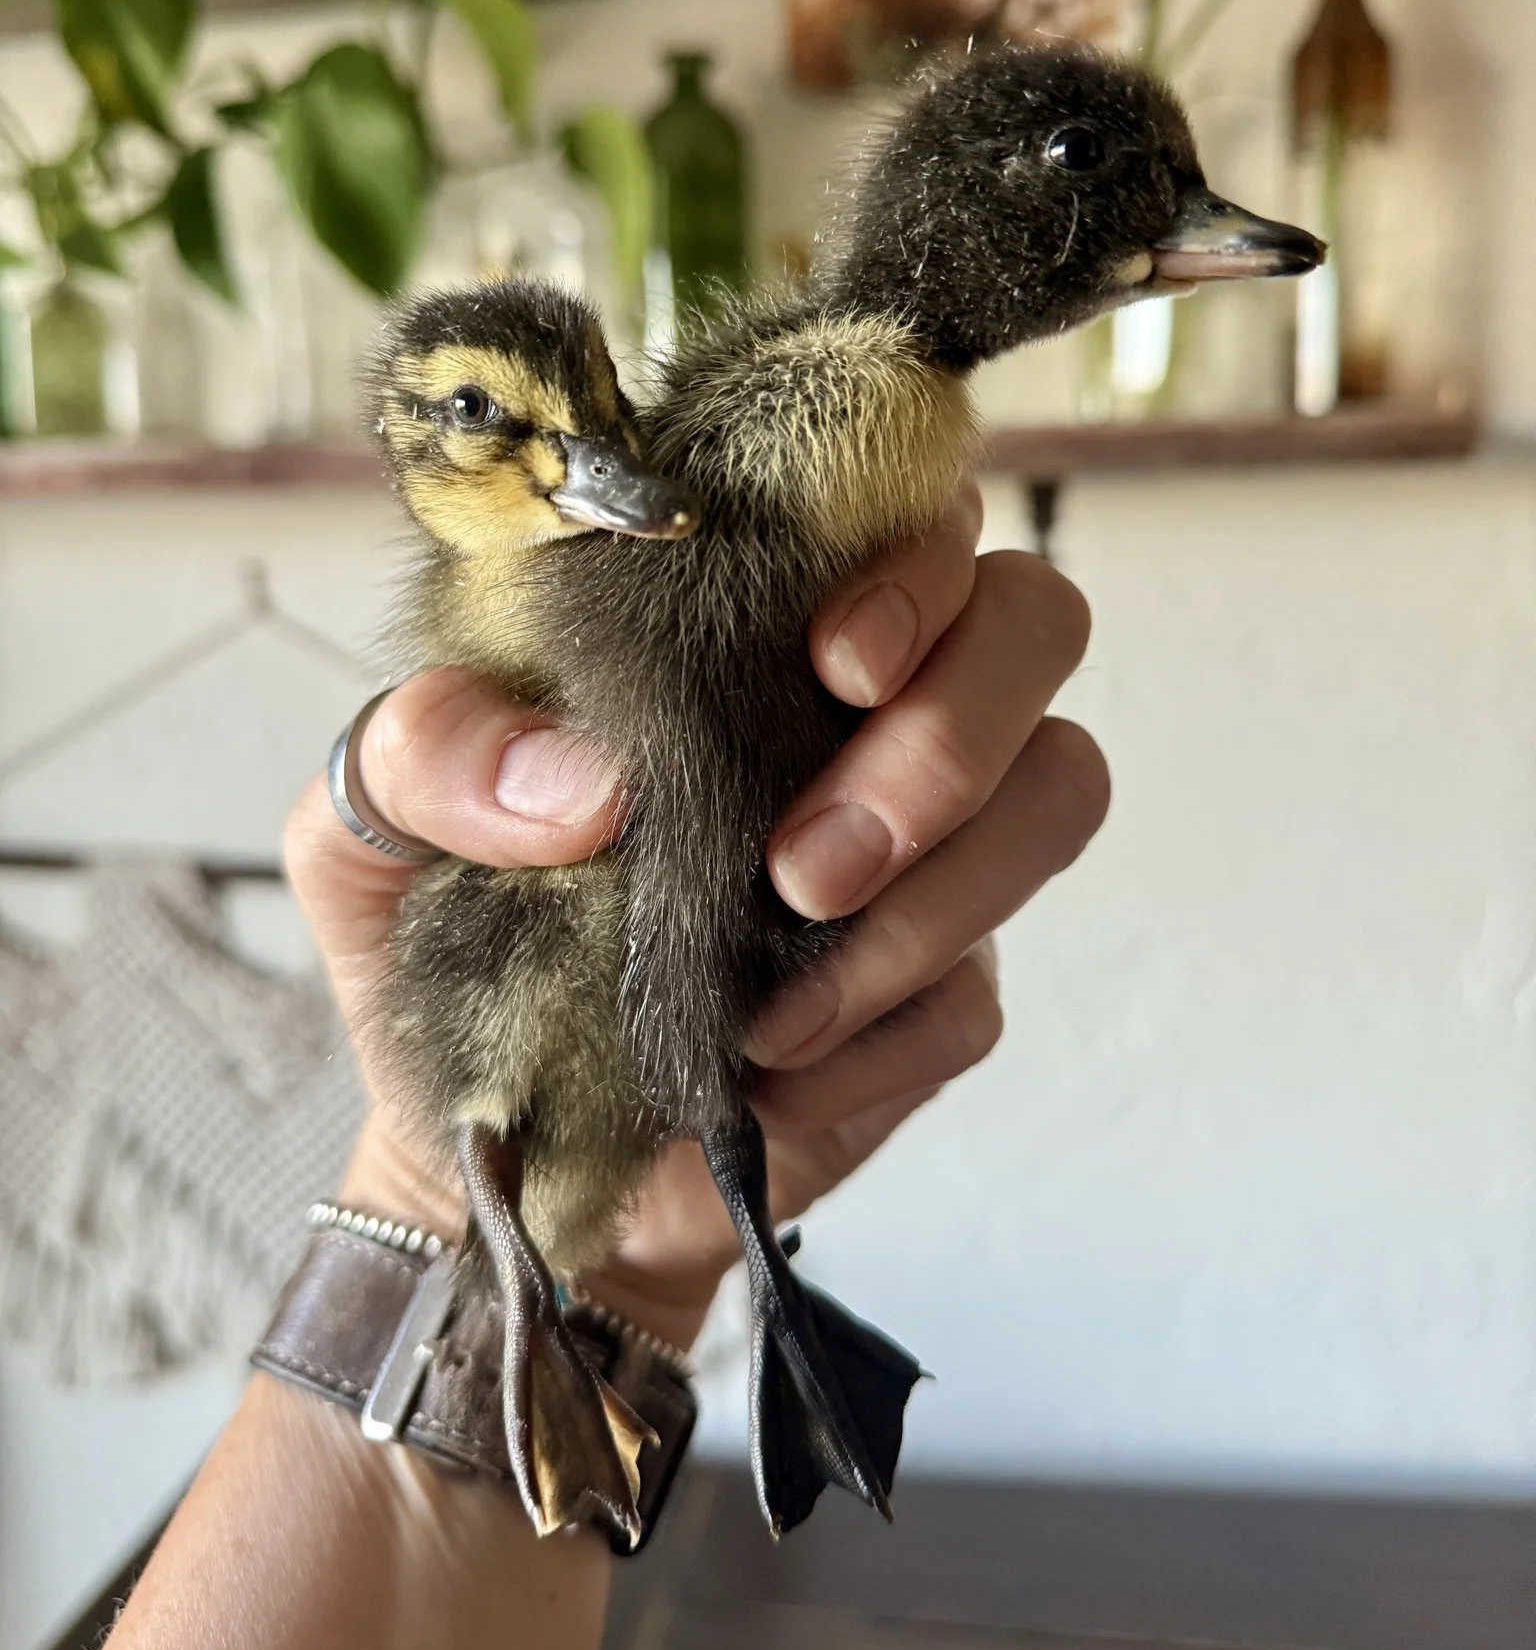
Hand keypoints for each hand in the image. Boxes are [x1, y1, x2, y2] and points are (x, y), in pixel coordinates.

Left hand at [284, 485, 1107, 1351]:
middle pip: (1034, 625)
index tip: (830, 657)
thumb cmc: (439, 942)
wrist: (493, 1139)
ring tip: (775, 1002)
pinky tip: (772, 1067)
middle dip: (950, 736)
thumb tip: (583, 782)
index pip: (902, 510)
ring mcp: (925, 847)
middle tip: (807, 863)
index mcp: (742, 625)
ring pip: (1057, 791)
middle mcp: (863, 709)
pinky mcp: (938, 989)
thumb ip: (426, 751)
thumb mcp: (367, 829)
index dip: (915, 560)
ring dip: (934, 897)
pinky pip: (979, 989)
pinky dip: (880, 1036)